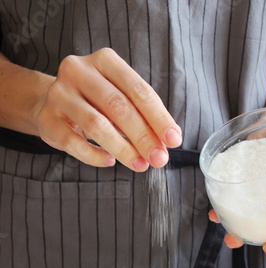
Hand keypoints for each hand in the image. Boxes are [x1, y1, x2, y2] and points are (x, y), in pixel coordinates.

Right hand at [35, 48, 181, 169]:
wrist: (50, 104)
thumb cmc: (95, 102)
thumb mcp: (120, 99)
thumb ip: (143, 116)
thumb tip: (166, 142)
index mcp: (104, 60)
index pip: (138, 90)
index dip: (159, 117)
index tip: (174, 140)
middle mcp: (79, 71)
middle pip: (118, 106)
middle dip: (143, 136)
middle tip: (159, 158)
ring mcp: (59, 94)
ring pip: (96, 124)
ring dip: (123, 149)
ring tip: (141, 165)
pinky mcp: (47, 119)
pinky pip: (73, 142)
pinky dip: (94, 155)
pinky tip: (109, 162)